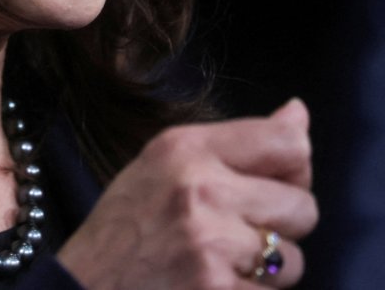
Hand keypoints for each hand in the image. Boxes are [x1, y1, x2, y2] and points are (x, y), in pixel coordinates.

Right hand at [56, 99, 317, 288]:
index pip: (288, 142)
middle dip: (280, 227)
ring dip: (267, 271)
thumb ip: (234, 142)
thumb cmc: (125, 227)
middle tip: (234, 234)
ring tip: (220, 265)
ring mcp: (211, 243)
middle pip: (303, 205)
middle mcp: (201, 188)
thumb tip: (299, 113)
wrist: (81, 289)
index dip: (294, 170)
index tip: (270, 185)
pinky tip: (213, 288)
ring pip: (294, 259)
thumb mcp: (163, 164)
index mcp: (185, 147)